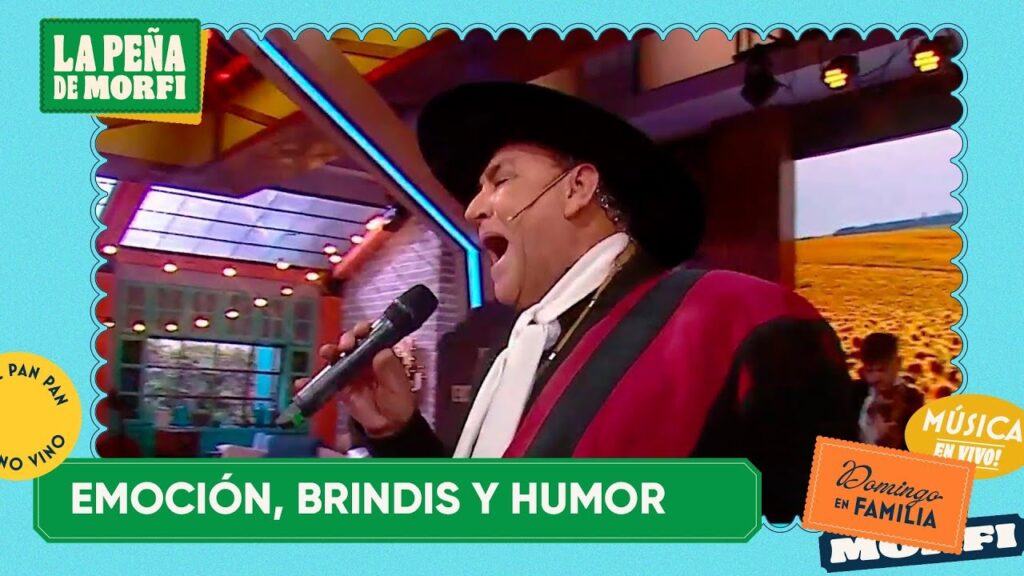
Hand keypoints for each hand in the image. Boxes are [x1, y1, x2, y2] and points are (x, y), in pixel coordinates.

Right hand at [294, 321, 416, 437]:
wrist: (388, 426)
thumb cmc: (397, 402)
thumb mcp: (397, 385)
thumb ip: (389, 368)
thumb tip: (382, 351)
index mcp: (380, 353)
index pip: (371, 335)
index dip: (364, 329)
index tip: (360, 332)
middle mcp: (364, 358)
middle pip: (352, 341)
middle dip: (346, 339)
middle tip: (344, 346)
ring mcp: (351, 370)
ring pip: (338, 355)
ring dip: (330, 351)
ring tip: (326, 353)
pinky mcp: (340, 384)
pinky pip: (326, 378)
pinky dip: (313, 379)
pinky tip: (303, 381)